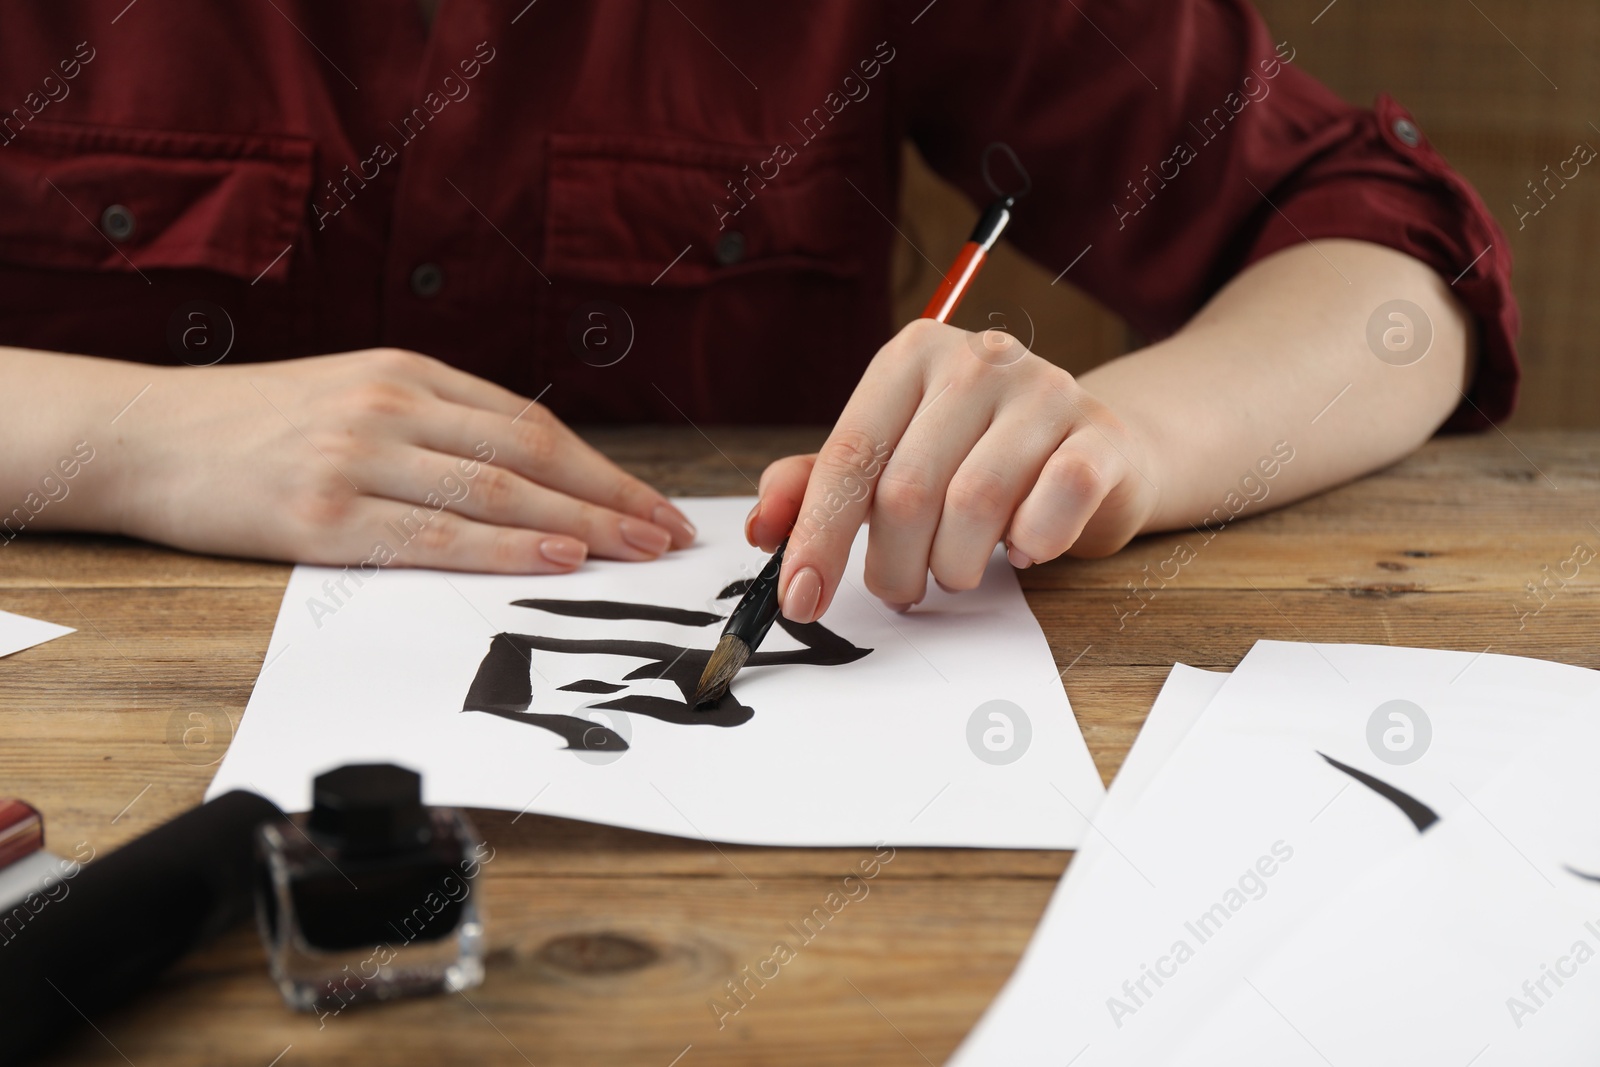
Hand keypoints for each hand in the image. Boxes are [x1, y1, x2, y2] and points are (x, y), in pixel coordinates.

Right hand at [105, 348, 694, 571]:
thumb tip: (531, 480)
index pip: (531, 424)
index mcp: (408, 373)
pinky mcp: (322, 514)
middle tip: (669, 533)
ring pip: (497, 491)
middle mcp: (392, 405)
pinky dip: (505, 547)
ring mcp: (358, 457)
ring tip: (637, 552)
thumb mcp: (355, 397)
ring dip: (582, 524)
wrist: (143, 435)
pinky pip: (435, 535)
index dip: (603, 468)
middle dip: (613, 498)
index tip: (652, 503)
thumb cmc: (257, 426)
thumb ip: (436, 425)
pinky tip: (558, 557)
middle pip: (531, 454)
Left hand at [747, 319, 1159, 621]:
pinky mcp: (1102, 433)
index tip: (801, 600)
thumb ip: (819, 485)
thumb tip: (761, 527)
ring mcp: (1047, 390)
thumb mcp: (892, 460)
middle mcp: (978, 358)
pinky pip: (1054, 503)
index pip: (850, 454)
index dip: (818, 536)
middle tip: (901, 589)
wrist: (1093, 451)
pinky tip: (1024, 548)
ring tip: (958, 570)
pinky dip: (1032, 544)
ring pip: (975, 504)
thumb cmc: (976, 458)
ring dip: (956, 565)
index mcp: (911, 356)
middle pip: (907, 489)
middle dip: (893, 565)